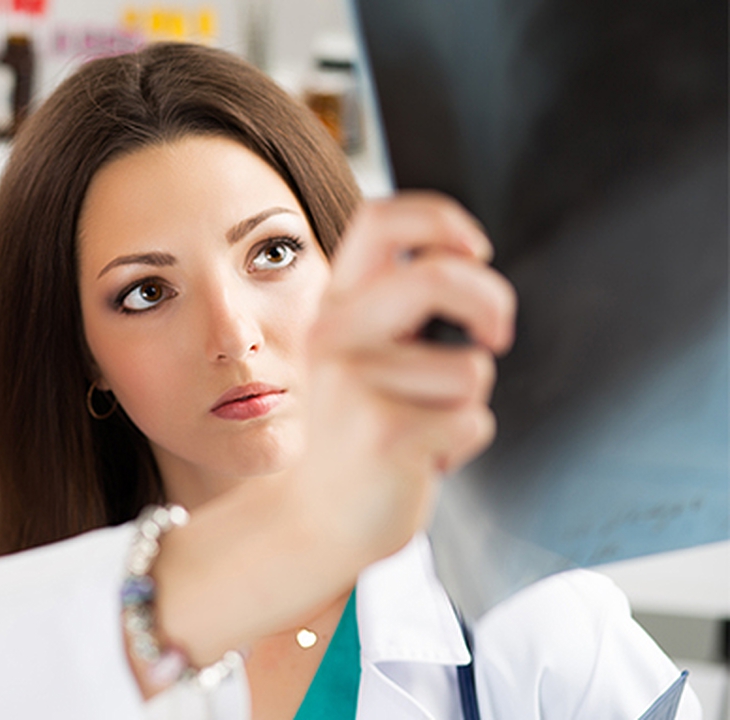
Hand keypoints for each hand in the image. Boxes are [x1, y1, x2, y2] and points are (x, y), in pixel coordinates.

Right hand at [298, 191, 515, 564]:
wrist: (312, 519)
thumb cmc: (352, 435)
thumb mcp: (356, 354)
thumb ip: (393, 309)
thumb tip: (468, 261)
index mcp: (332, 307)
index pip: (381, 220)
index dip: (441, 219)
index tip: (474, 250)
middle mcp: (335, 337)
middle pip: (438, 277)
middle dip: (492, 302)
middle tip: (495, 335)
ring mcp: (357, 386)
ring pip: (471, 370)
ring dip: (466, 406)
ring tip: (422, 429)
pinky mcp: (388, 435)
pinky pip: (474, 423)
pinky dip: (462, 447)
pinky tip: (418, 460)